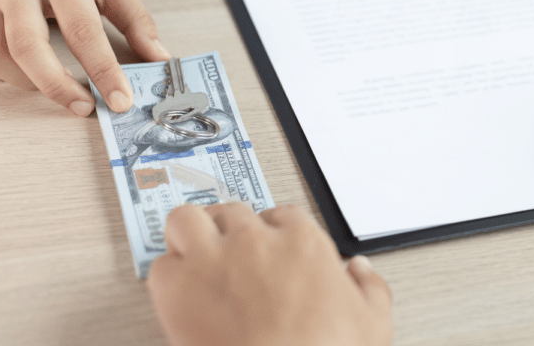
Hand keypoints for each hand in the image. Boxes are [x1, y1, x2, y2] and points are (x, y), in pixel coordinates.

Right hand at [0, 0, 168, 114]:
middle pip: (29, 46)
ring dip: (29, 84)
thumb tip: (159, 59)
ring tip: (63, 95)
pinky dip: (3, 73)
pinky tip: (30, 78)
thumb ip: (136, 20)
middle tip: (87, 108)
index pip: (83, 30)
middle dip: (58, 86)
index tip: (121, 99)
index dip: (103, 70)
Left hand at [148, 203, 392, 345]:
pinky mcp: (177, 288)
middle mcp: (256, 241)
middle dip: (230, 230)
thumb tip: (361, 271)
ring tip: (195, 253)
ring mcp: (213, 260)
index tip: (273, 249)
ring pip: (186, 218)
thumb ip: (369, 288)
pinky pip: (160, 266)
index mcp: (303, 243)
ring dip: (190, 234)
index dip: (275, 234)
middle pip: (233, 212)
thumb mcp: (373, 323)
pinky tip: (178, 293)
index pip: (283, 215)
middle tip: (231, 251)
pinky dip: (167, 278)